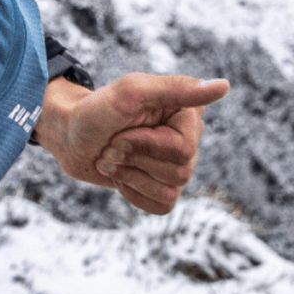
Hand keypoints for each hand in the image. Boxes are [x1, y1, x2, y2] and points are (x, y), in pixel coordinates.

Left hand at [33, 71, 228, 215]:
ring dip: (130, 176)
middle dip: (134, 160)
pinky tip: (121, 176)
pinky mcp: (162, 188)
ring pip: (171, 192)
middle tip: (112, 145)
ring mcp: (177, 167)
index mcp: (188, 114)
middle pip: (180, 172)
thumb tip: (224, 86)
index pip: (183, 149)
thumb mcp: (132, 91)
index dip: (145, 145)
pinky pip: (162, 206)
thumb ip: (177, 89)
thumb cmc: (97, 109)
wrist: (70, 136)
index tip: (121, 131)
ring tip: (112, 158)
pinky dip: (133, 194)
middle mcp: (190, 140)